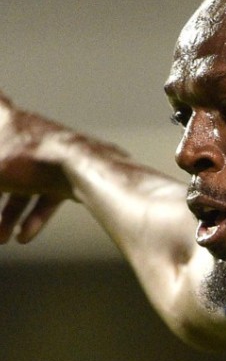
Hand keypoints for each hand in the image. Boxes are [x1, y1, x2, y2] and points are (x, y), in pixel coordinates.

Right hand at [0, 91, 71, 242]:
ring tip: (2, 238)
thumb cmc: (29, 160)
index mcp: (11, 121)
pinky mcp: (71, 174)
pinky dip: (35, 216)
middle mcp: (33, 134)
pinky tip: (24, 237)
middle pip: (7, 159)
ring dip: (11, 214)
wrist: (82, 168)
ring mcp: (53, 155)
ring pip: (26, 185)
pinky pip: (48, 196)